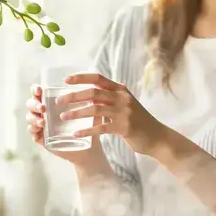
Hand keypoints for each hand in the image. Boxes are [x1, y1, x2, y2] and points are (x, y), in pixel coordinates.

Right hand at [25, 85, 101, 163]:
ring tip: (43, 122)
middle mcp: (43, 111)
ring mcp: (40, 125)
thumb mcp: (89, 111)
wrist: (87, 147)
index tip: (40, 90)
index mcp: (52, 101)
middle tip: (43, 108)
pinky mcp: (41, 138)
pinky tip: (40, 131)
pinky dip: (33, 130)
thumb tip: (94, 89)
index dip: (36, 89)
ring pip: (30, 117)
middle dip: (34, 104)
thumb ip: (90, 100)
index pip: (38, 92)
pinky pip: (32, 132)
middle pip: (30, 103)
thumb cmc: (88, 126)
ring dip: (34, 118)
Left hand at [55, 73, 171, 156]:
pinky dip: (87, 130)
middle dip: (73, 96)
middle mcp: (122, 98)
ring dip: (76, 113)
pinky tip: (77, 133)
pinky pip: (101, 128)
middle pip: (93, 93)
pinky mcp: (124, 127)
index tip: (66, 80)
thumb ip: (111, 99)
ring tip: (63, 118)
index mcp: (121, 90)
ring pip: (95, 109)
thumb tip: (90, 95)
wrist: (157, 137)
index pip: (98, 78)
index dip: (81, 78)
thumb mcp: (126, 105)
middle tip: (59, 102)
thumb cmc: (139, 122)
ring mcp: (124, 112)